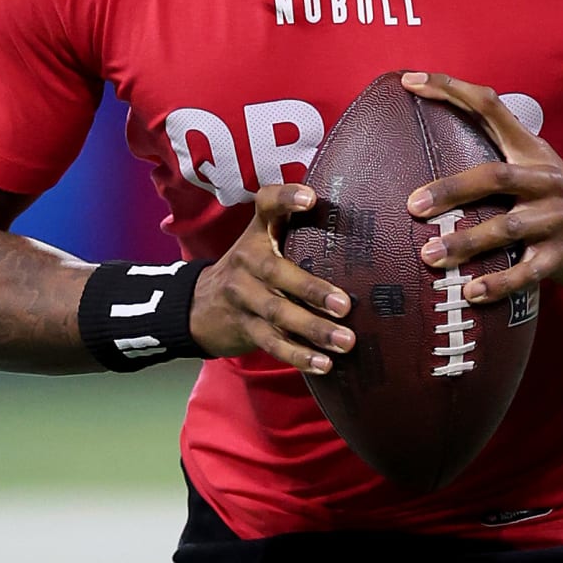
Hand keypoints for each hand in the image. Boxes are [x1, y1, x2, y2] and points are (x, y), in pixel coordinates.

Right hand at [188, 179, 354, 372]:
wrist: (199, 306)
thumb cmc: (253, 268)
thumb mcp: (264, 241)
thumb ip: (299, 231)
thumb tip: (363, 229)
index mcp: (257, 232)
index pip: (266, 205)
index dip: (286, 198)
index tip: (311, 198)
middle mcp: (247, 260)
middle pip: (277, 273)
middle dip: (312, 290)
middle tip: (345, 305)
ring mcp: (243, 296)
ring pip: (278, 314)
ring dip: (313, 329)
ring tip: (345, 341)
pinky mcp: (245, 327)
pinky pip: (273, 344)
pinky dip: (299, 356)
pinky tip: (323, 364)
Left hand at [400, 74, 562, 301]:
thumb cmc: (560, 203)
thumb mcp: (536, 170)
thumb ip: (495, 158)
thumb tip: (429, 150)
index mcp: (532, 151)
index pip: (490, 107)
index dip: (451, 90)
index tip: (411, 81)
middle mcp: (544, 180)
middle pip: (493, 176)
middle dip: (451, 190)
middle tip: (414, 205)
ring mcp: (556, 218)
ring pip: (506, 228)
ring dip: (466, 242)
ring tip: (431, 256)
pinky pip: (526, 272)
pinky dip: (497, 283)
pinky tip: (471, 292)